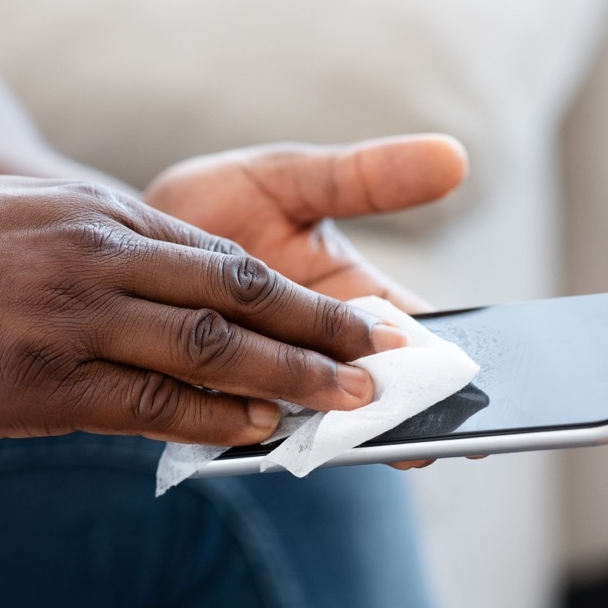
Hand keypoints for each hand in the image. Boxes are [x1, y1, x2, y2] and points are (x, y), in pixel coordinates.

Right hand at [0, 177, 407, 444]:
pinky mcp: (37, 385)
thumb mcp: (16, 214)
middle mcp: (93, 257)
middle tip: (381, 356)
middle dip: (318, 329)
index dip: (292, 291)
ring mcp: (68, 320)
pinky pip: (147, 406)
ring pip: (206, 351)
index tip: (345, 315)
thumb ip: (92, 242)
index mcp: (91, 212)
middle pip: (234, 295)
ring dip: (288, 378)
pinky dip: (212, 422)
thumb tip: (159, 277)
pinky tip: (260, 434)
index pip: (219, 254)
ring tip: (348, 401)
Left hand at [146, 134, 467, 467]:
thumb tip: (453, 157)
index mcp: (354, 300)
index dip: (444, 367)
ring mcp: (268, 377)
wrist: (131, 237)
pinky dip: (263, 431)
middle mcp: (316, 348)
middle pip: (375, 389)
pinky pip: (244, 421)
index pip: (414, 341)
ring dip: (341, 433)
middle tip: (430, 441)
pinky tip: (276, 437)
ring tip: (362, 449)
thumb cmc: (222, 205)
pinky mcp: (215, 396)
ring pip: (316, 415)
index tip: (476, 391)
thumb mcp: (295, 179)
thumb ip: (365, 180)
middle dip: (403, 416)